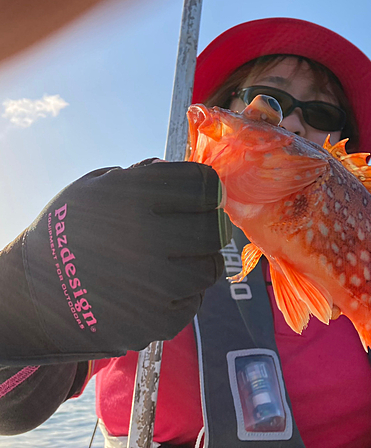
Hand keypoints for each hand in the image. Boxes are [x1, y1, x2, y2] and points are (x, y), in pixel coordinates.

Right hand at [21, 160, 229, 360]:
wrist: (31, 297)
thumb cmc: (67, 233)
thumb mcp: (91, 188)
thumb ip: (141, 176)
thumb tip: (182, 173)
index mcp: (129, 196)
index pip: (202, 184)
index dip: (209, 188)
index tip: (207, 195)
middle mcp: (143, 237)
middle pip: (214, 227)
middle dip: (212, 224)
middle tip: (202, 228)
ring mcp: (151, 284)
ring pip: (211, 267)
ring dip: (202, 260)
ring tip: (181, 259)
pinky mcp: (154, 322)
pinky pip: (195, 301)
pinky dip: (186, 293)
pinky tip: (163, 287)